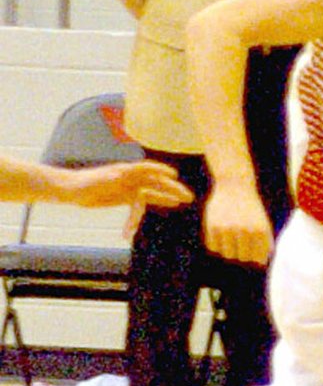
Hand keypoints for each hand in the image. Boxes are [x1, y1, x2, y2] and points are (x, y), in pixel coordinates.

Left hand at [66, 161, 192, 209]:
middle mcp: (130, 178)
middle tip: (187, 196)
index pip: (147, 168)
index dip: (160, 171)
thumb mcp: (97, 179)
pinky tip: (152, 217)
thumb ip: (109, 176)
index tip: (174, 176)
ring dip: (166, 197)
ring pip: (151, 192)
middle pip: (155, 182)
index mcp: (125, 171)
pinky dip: (146, 211)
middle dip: (171, 189)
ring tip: (181, 202)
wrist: (72, 190)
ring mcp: (128, 187)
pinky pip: (140, 204)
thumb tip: (120, 173)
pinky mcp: (124, 197)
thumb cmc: (83, 183)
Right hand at [203, 181, 272, 264]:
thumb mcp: (263, 223)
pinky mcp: (212, 227)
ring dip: (228, 249)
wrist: (234, 185)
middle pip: (242, 258)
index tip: (253, 250)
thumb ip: (265, 244)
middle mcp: (245, 231)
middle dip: (241, 252)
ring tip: (231, 235)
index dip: (255, 258)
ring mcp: (228, 229)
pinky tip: (220, 230)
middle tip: (240, 239)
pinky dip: (216, 243)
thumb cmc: (251, 208)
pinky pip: (213, 247)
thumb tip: (260, 264)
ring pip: (227, 254)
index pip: (257, 259)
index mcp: (261, 231)